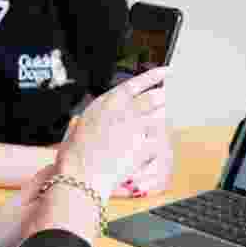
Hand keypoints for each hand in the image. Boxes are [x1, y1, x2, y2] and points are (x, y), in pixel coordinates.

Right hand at [55, 67, 167, 200]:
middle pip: (155, 97)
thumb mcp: (85, 121)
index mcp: (109, 101)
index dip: (155, 76)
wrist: (81, 175)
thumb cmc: (77, 152)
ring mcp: (137, 128)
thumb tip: (116, 110)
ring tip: (152, 128)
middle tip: (168, 99)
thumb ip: (105, 111)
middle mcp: (125, 110)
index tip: (167, 71)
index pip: (138, 82)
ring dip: (161, 121)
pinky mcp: (145, 145)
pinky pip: (157, 142)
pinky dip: (153, 146)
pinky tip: (141, 153)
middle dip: (164, 98)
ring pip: (160, 118)